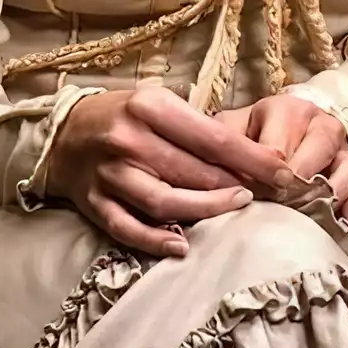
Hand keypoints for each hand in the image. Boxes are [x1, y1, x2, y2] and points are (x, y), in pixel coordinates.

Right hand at [45, 85, 291, 257]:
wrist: (62, 132)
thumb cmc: (122, 116)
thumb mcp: (157, 102)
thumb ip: (197, 126)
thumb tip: (255, 157)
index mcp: (148, 107)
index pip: (213, 138)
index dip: (254, 159)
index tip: (285, 173)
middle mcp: (128, 139)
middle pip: (195, 172)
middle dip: (237, 185)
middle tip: (267, 195)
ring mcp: (110, 174)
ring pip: (166, 202)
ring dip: (207, 210)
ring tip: (236, 208)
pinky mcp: (95, 203)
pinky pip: (129, 228)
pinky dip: (156, 240)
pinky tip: (182, 246)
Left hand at [220, 93, 347, 264]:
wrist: (287, 125)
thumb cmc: (252, 132)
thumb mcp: (231, 128)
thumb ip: (222, 146)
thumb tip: (216, 181)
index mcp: (288, 111)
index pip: (279, 147)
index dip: (265, 177)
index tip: (251, 199)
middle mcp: (323, 126)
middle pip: (319, 152)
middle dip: (298, 188)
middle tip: (279, 215)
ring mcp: (345, 155)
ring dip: (330, 204)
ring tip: (308, 232)